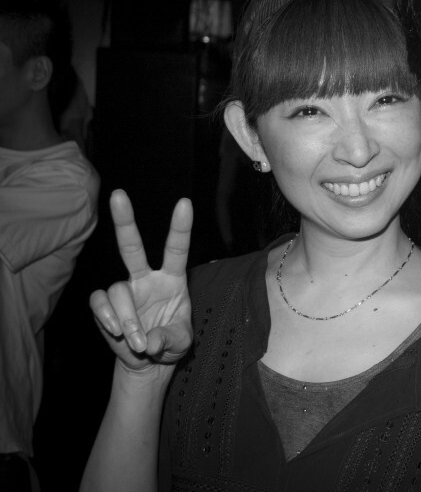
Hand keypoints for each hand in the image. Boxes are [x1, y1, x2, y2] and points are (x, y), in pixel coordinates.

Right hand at [89, 190, 193, 372]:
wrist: (146, 361)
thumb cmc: (170, 343)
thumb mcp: (180, 344)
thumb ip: (170, 340)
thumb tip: (150, 341)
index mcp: (172, 279)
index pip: (176, 249)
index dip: (180, 227)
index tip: (184, 202)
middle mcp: (146, 278)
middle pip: (132, 246)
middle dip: (125, 221)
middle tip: (118, 194)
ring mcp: (124, 289)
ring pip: (118, 291)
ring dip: (127, 319)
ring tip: (136, 341)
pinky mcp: (105, 304)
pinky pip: (99, 301)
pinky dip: (107, 317)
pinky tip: (116, 331)